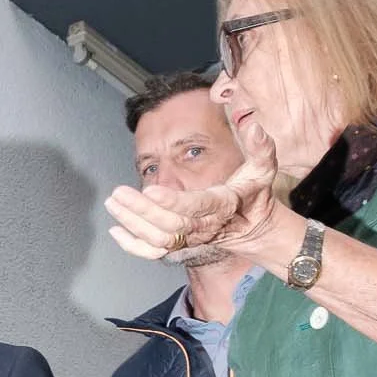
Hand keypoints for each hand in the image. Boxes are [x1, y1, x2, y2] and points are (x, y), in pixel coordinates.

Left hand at [105, 115, 280, 262]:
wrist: (253, 229)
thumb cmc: (254, 194)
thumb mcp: (263, 169)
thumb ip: (260, 147)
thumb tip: (253, 124)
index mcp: (222, 206)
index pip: (194, 206)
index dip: (172, 201)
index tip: (150, 190)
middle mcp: (204, 227)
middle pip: (169, 224)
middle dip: (141, 211)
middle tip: (118, 194)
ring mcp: (191, 239)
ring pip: (158, 239)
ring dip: (132, 224)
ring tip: (113, 204)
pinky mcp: (181, 246)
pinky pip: (155, 253)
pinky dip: (134, 246)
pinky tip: (116, 231)